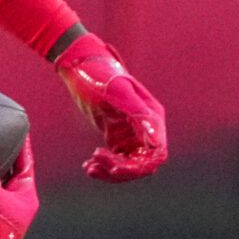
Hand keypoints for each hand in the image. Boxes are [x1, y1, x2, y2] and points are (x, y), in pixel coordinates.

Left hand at [54, 31, 167, 182]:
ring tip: (89, 166)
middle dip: (121, 169)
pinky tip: (88, 166)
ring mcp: (132, 134)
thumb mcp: (117, 94)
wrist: (81, 67)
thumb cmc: (99, 76)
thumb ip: (139, 115)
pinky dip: (104, 166)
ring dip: (110, 170)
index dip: (140, 166)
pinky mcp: (118, 137)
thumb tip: (157, 143)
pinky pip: (117, 160)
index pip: (156, 152)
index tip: (115, 167)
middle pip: (143, 163)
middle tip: (96, 164)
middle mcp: (146, 127)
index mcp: (152, 117)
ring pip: (129, 165)